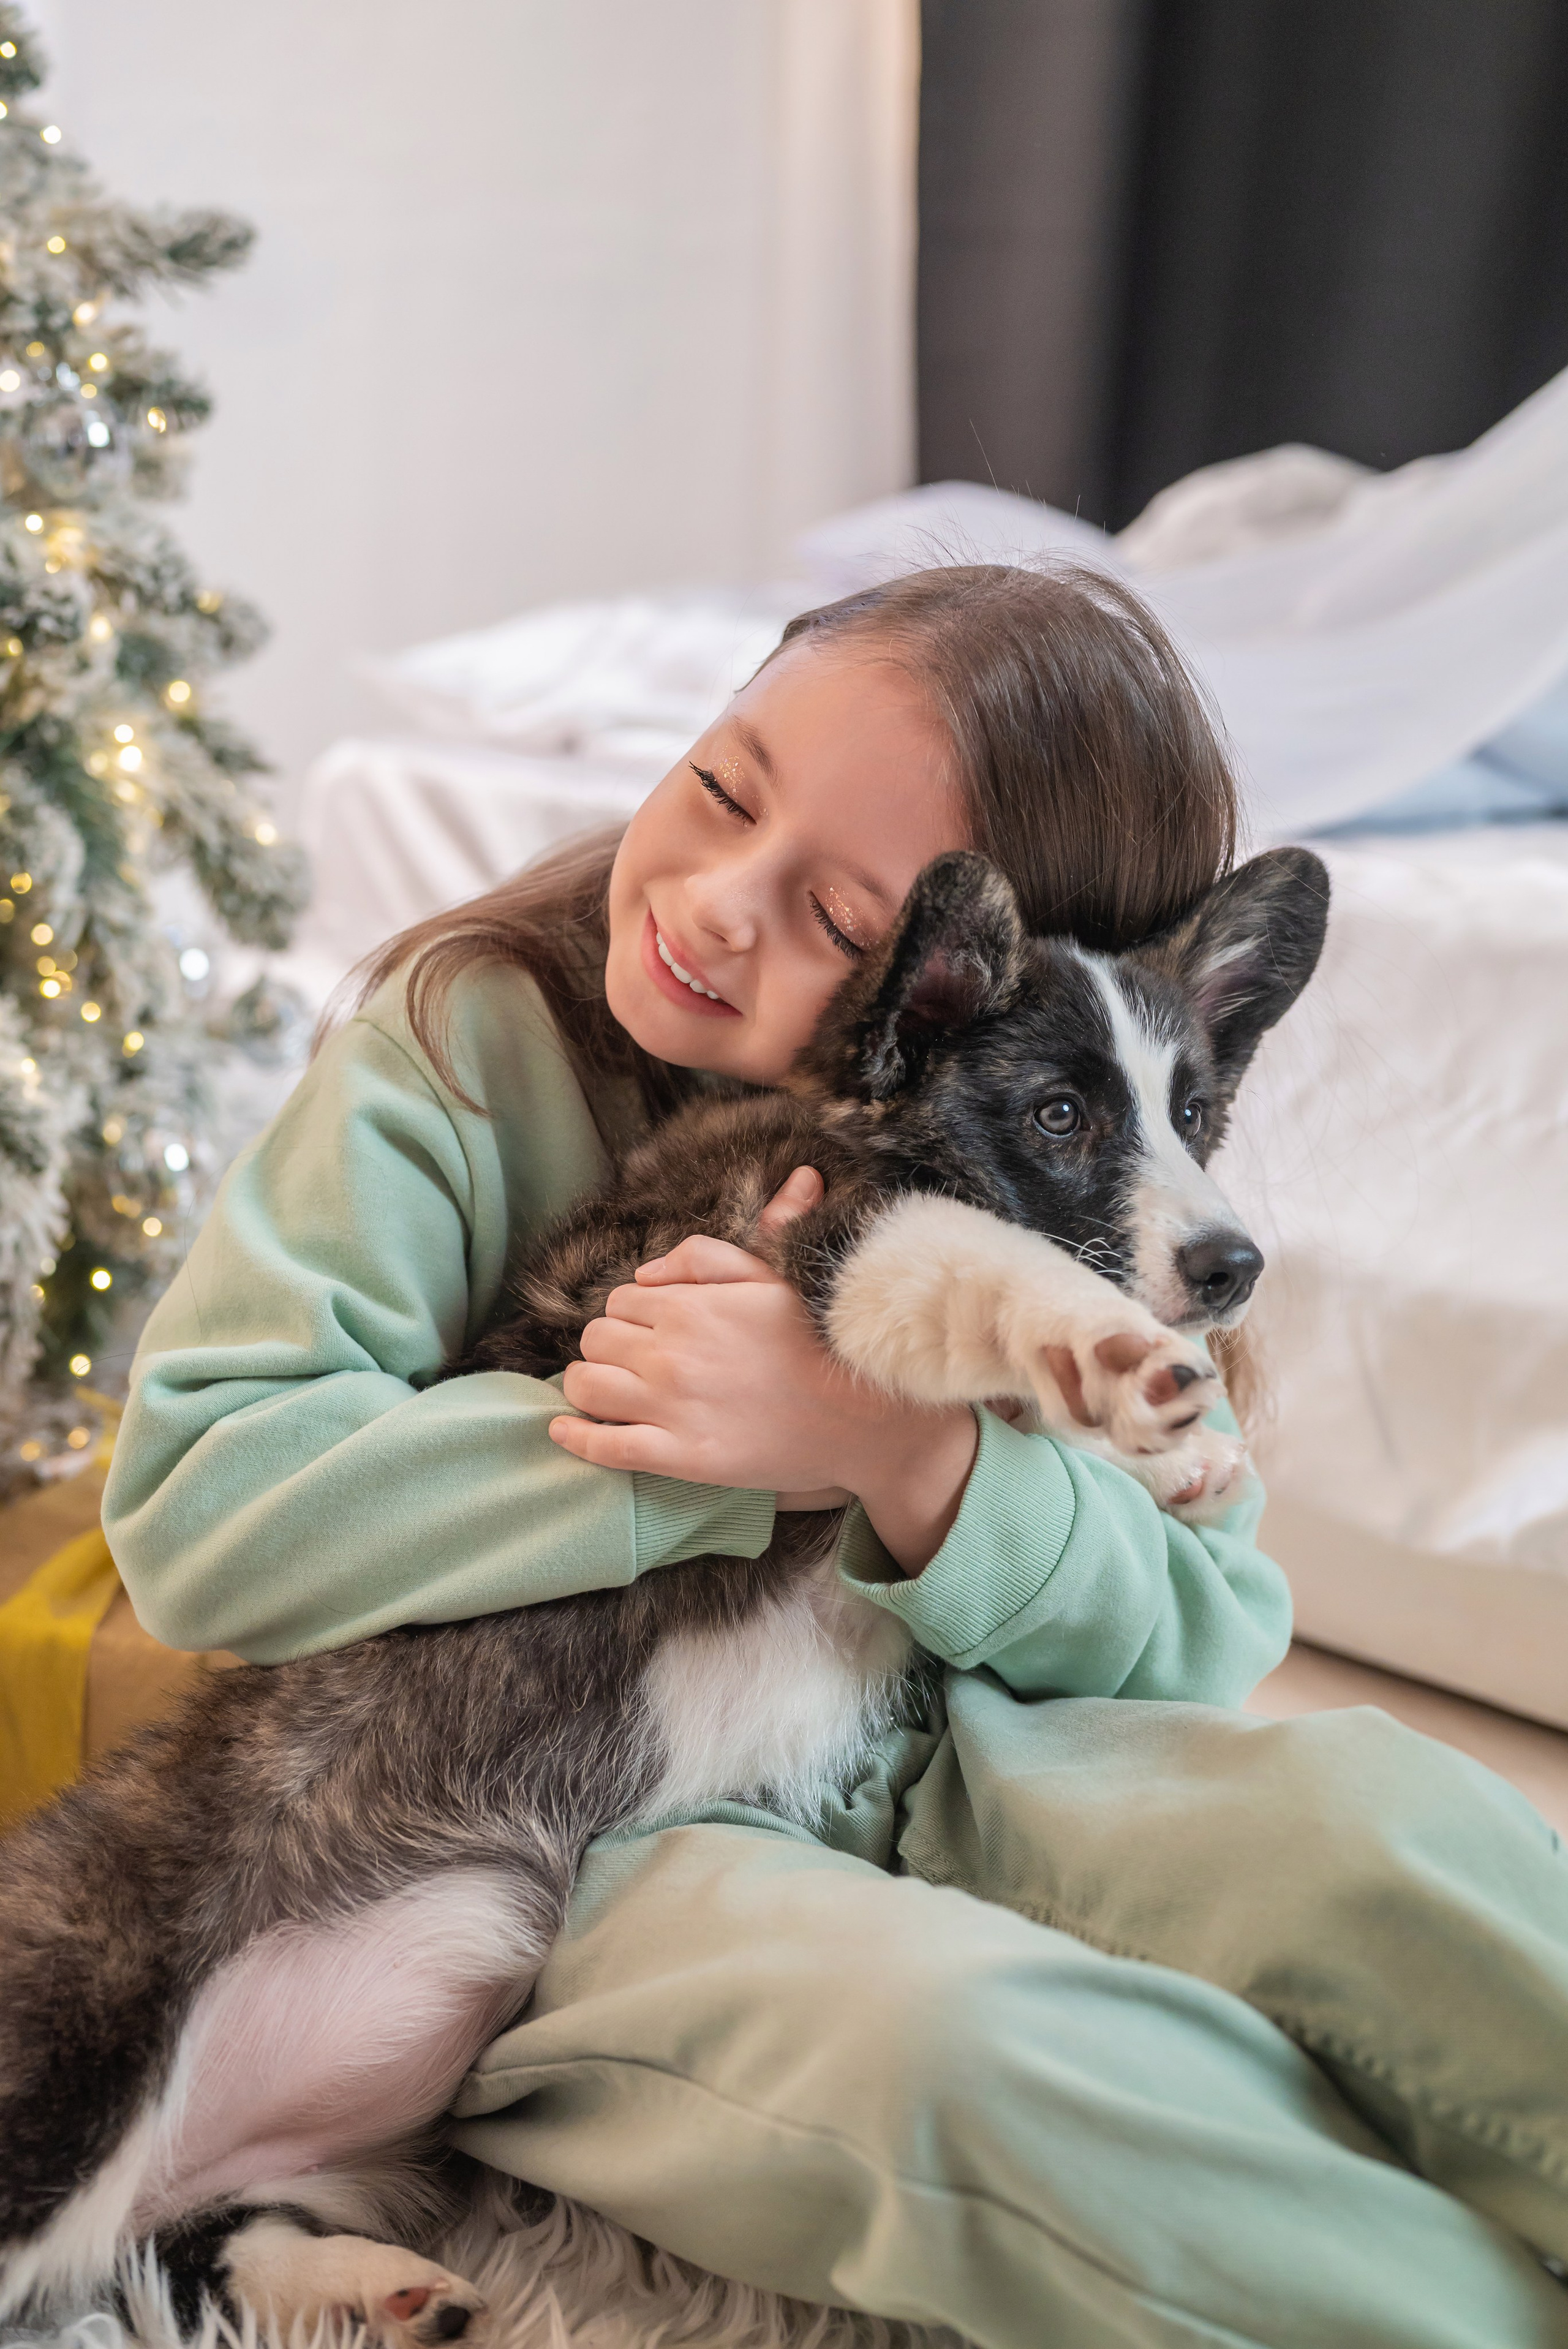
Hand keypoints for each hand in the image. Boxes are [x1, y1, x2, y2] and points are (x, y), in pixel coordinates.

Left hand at [548, 1167, 976, 1571]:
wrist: (865, 1414)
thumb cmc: (820, 1343)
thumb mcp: (770, 1278)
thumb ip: (706, 1259)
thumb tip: (646, 1272)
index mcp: (689, 1305)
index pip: (620, 1300)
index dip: (633, 1313)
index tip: (654, 1328)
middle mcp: (671, 1353)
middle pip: (595, 1339)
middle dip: (609, 1345)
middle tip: (635, 1360)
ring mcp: (672, 1408)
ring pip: (586, 1386)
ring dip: (587, 1384)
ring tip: (606, 1391)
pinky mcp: (682, 1457)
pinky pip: (604, 1447)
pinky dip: (575, 1437)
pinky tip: (564, 1430)